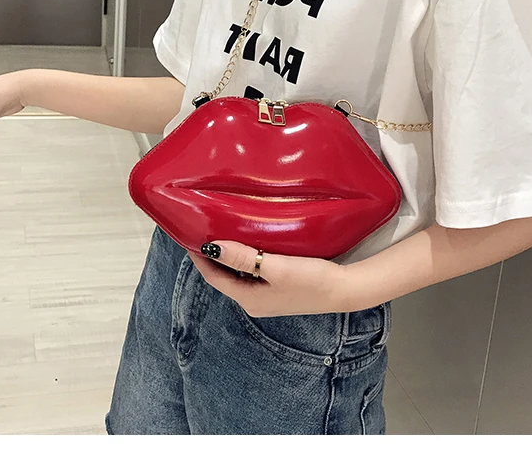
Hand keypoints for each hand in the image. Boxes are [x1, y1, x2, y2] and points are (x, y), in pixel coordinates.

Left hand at [189, 240, 348, 316]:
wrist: (343, 290)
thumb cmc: (311, 279)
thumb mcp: (274, 267)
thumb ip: (242, 258)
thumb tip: (212, 247)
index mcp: (249, 299)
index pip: (214, 277)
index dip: (200, 258)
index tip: (188, 236)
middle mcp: (253, 301)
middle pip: (224, 277)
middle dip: (212, 257)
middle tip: (202, 230)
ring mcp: (266, 297)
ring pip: (238, 275)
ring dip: (228, 257)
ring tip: (221, 232)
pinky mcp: (278, 289)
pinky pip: (252, 273)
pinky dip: (244, 259)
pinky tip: (248, 244)